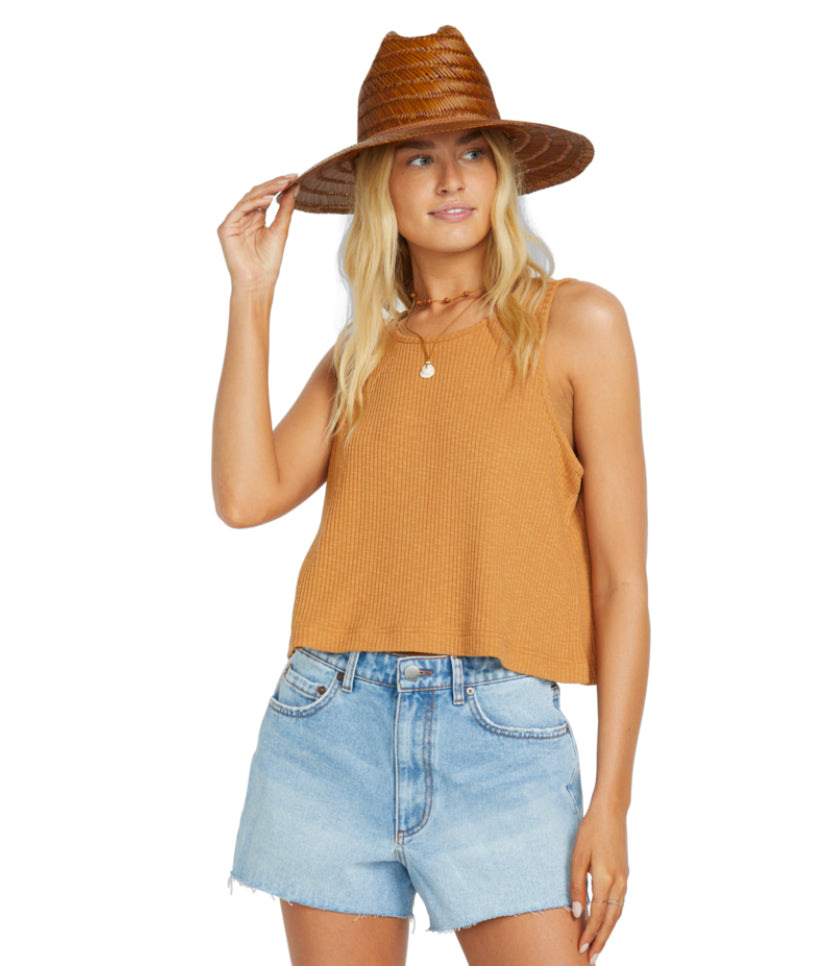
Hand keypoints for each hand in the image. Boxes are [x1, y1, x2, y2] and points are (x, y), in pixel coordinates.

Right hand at [217, 174, 299, 291]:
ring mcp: (234, 222)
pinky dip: (254, 202)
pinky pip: (240, 209)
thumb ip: (285, 209)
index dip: (279, 186)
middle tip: (290, 177)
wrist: (258, 281)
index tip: (294, 178)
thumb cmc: (268, 262)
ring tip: (282, 184)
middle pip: (257, 194)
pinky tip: (269, 199)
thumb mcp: (280, 230)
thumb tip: (294, 188)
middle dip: (274, 184)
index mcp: (256, 218)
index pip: (266, 196)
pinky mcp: (226, 228)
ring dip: (266, 190)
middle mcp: (244, 218)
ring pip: (249, 198)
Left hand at [570, 803, 628, 962]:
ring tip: (598, 946)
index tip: (581, 949)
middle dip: (601, 941)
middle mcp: (619, 882)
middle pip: (612, 920)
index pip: (598, 916)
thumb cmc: (590, 830)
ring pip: (618, 913)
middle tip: (591, 958)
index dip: (590, 934)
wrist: (611, 811)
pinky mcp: (625, 874)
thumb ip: (577, 886)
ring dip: (608, 931)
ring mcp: (624, 878)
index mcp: (606, 878)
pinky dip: (613, 917)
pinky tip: (606, 922)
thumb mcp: (577, 856)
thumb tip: (577, 913)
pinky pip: (620, 903)